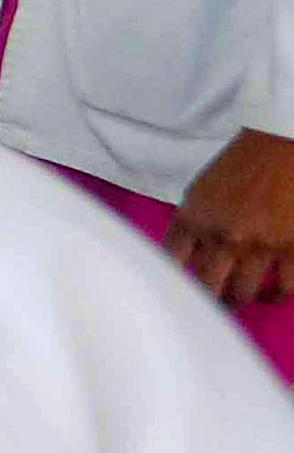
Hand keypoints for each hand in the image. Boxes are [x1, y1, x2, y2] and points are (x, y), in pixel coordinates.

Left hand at [172, 129, 293, 306]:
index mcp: (194, 220)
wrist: (281, 146)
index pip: (170, 264)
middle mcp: (224, 237)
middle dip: (205, 302)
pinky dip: (278, 295)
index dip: (170, 283)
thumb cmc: (238, 167)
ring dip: (240, 300)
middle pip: (205, 289)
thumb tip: (180, 261)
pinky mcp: (293, 247)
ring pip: (243, 294)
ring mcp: (260, 245)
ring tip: (239, 299)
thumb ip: (189, 227)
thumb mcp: (198, 193)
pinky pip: (285, 287)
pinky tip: (273, 294)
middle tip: (206, 307)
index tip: (173, 294)